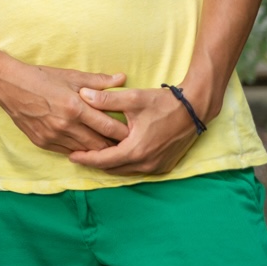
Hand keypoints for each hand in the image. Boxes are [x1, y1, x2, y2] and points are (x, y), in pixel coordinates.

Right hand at [0, 64, 128, 154]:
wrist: (9, 86)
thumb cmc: (41, 77)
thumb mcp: (70, 76)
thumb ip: (98, 81)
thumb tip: (122, 78)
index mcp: (75, 107)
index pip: (108, 127)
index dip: (124, 132)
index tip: (134, 131)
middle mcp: (65, 125)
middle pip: (99, 144)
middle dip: (114, 145)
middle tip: (126, 143)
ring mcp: (53, 136)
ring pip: (84, 151)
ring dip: (97, 150)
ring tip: (109, 147)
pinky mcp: (43, 143)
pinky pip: (68, 152)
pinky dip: (79, 150)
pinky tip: (86, 146)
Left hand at [66, 86, 199, 175]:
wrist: (195, 108)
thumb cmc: (163, 102)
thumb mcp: (133, 98)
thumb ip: (106, 99)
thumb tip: (82, 94)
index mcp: (136, 150)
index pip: (104, 160)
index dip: (86, 158)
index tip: (71, 155)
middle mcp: (146, 163)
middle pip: (113, 169)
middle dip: (95, 162)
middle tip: (79, 153)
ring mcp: (157, 167)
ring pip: (125, 171)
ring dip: (110, 164)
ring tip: (94, 154)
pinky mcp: (164, 166)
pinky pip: (138, 169)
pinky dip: (125, 164)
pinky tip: (117, 153)